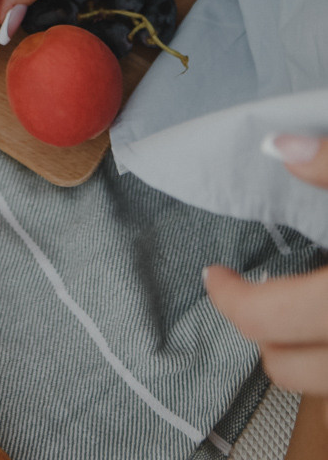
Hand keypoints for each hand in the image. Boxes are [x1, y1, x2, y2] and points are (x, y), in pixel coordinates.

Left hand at [204, 137, 327, 423]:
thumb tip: (278, 146)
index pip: (265, 321)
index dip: (229, 297)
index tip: (213, 273)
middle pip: (286, 368)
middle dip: (260, 330)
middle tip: (252, 290)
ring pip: (320, 382)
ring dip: (301, 348)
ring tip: (296, 304)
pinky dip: (326, 347)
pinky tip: (326, 308)